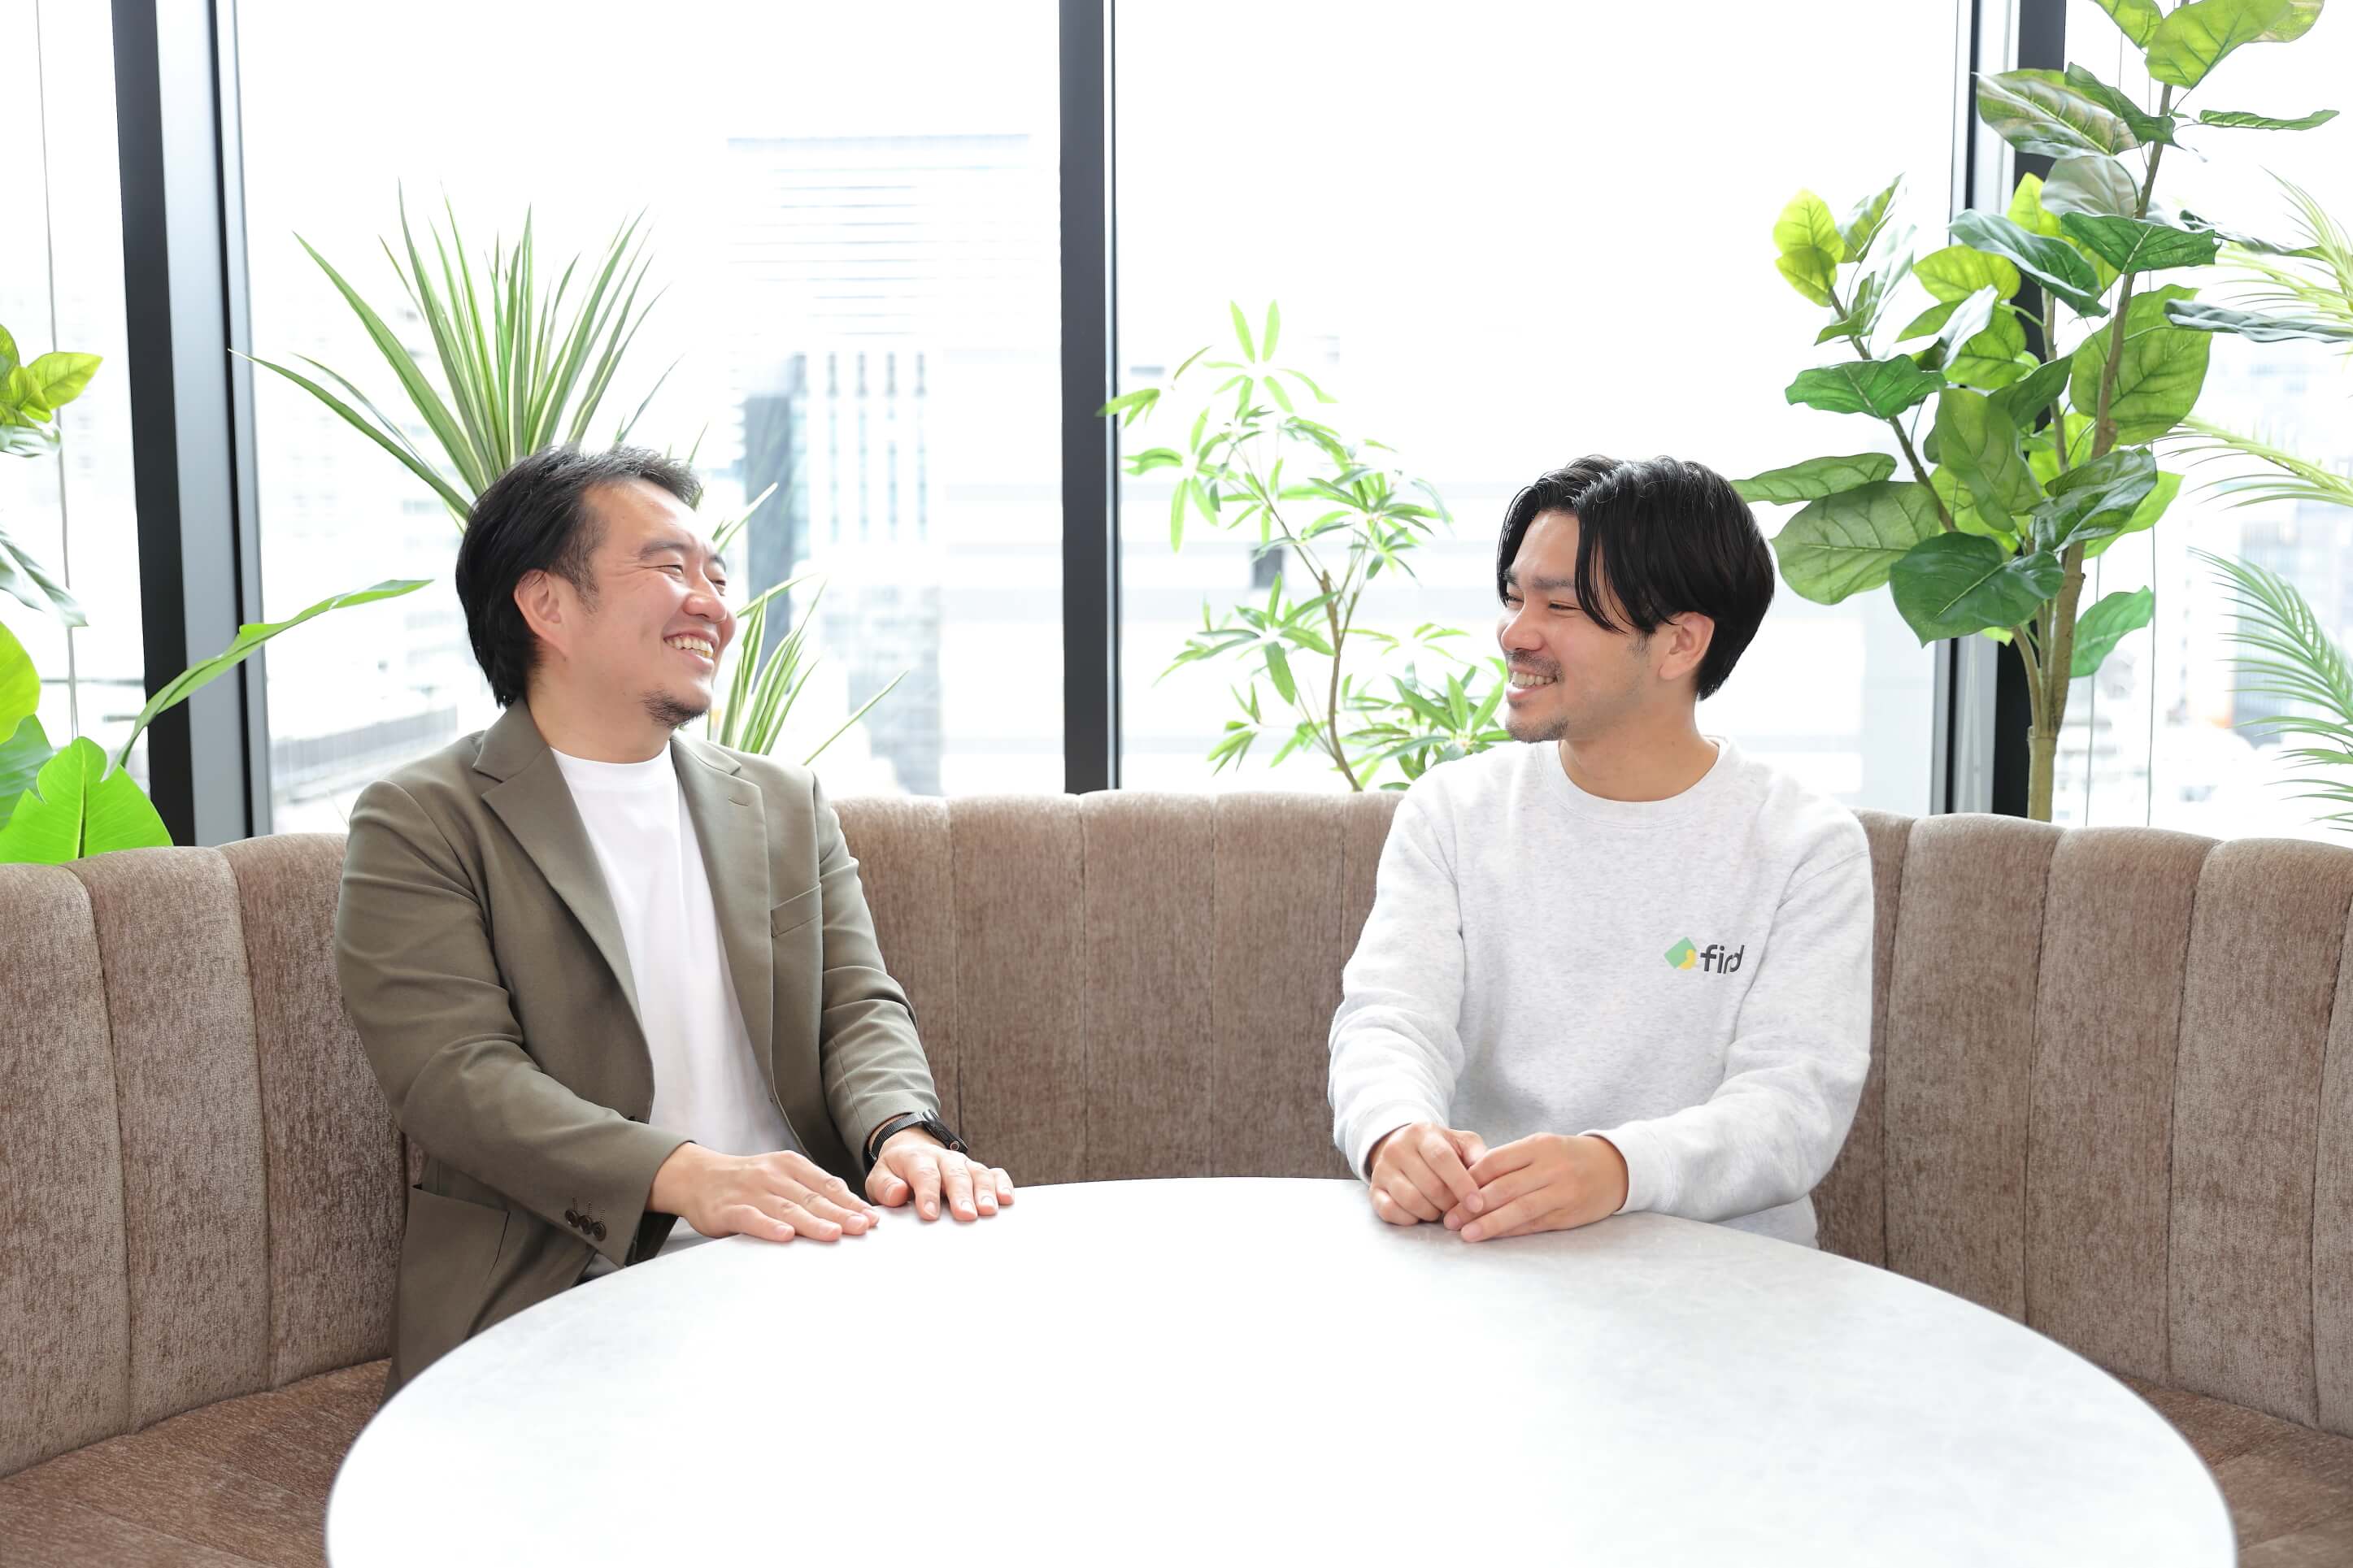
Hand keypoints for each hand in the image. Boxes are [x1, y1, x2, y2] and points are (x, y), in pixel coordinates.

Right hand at [650, 1143, 879, 1243]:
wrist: (697, 1177)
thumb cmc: (748, 1182)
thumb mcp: (782, 1175)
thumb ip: (811, 1188)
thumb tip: (851, 1205)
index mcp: (790, 1165)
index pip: (826, 1185)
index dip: (850, 1202)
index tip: (872, 1218)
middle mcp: (773, 1175)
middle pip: (812, 1198)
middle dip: (840, 1213)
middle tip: (863, 1227)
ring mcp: (751, 1191)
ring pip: (787, 1208)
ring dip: (812, 1222)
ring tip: (834, 1234)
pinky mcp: (728, 1209)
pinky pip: (752, 1218)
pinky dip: (769, 1226)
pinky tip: (785, 1236)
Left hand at [865, 1129, 1015, 1221]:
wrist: (911, 1153)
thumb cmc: (896, 1173)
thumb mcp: (879, 1178)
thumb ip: (884, 1186)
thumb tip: (897, 1193)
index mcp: (917, 1158)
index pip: (924, 1174)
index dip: (928, 1193)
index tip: (929, 1214)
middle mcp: (943, 1158)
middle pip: (955, 1174)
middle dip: (961, 1195)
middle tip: (966, 1215)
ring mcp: (963, 1164)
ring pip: (977, 1173)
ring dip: (985, 1192)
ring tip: (989, 1211)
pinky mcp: (976, 1170)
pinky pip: (994, 1173)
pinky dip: (1002, 1184)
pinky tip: (1007, 1199)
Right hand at [1364, 1122, 1489, 1225]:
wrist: (1402, 1146)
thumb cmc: (1440, 1149)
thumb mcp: (1461, 1143)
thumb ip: (1478, 1155)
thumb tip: (1490, 1177)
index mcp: (1423, 1134)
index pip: (1442, 1159)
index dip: (1462, 1184)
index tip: (1477, 1204)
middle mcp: (1398, 1149)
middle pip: (1429, 1185)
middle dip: (1450, 1204)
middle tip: (1459, 1208)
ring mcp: (1382, 1169)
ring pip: (1410, 1200)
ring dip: (1431, 1213)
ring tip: (1440, 1210)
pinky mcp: (1373, 1189)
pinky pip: (1390, 1211)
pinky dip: (1409, 1219)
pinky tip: (1420, 1214)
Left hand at [1442, 1133, 1627, 1241]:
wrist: (1616, 1168)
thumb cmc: (1568, 1157)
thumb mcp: (1541, 1147)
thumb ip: (1510, 1161)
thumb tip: (1468, 1181)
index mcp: (1538, 1146)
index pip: (1495, 1161)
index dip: (1469, 1179)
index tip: (1447, 1191)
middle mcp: (1550, 1168)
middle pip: (1504, 1188)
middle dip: (1472, 1205)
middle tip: (1449, 1219)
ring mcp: (1561, 1192)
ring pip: (1519, 1209)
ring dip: (1489, 1224)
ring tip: (1466, 1234)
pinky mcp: (1568, 1215)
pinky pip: (1535, 1224)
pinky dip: (1512, 1231)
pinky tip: (1493, 1238)